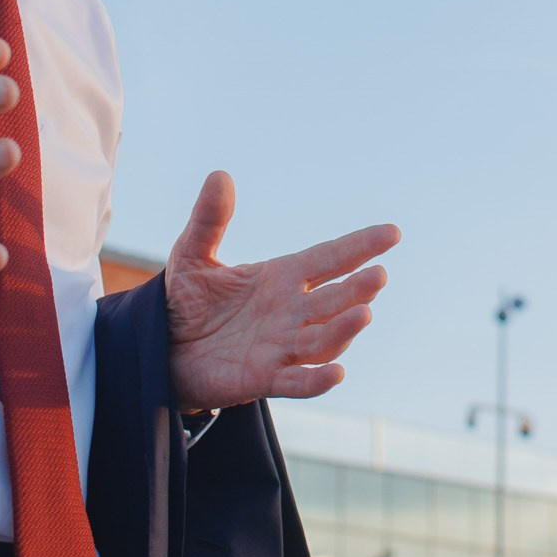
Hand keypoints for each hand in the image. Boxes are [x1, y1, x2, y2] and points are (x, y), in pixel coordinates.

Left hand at [162, 171, 396, 412]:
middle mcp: (291, 312)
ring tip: (363, 314)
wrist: (163, 348)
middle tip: (377, 276)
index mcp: (282, 278)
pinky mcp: (264, 378)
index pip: (329, 259)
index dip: (360, 246)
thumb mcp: (193, 254)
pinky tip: (336, 373)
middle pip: (335, 300)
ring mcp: (282, 347)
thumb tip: (220, 175)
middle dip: (358, 290)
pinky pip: (298, 381)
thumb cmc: (185, 300)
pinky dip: (317, 381)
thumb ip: (209, 220)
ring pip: (324, 339)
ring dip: (345, 329)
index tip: (392, 233)